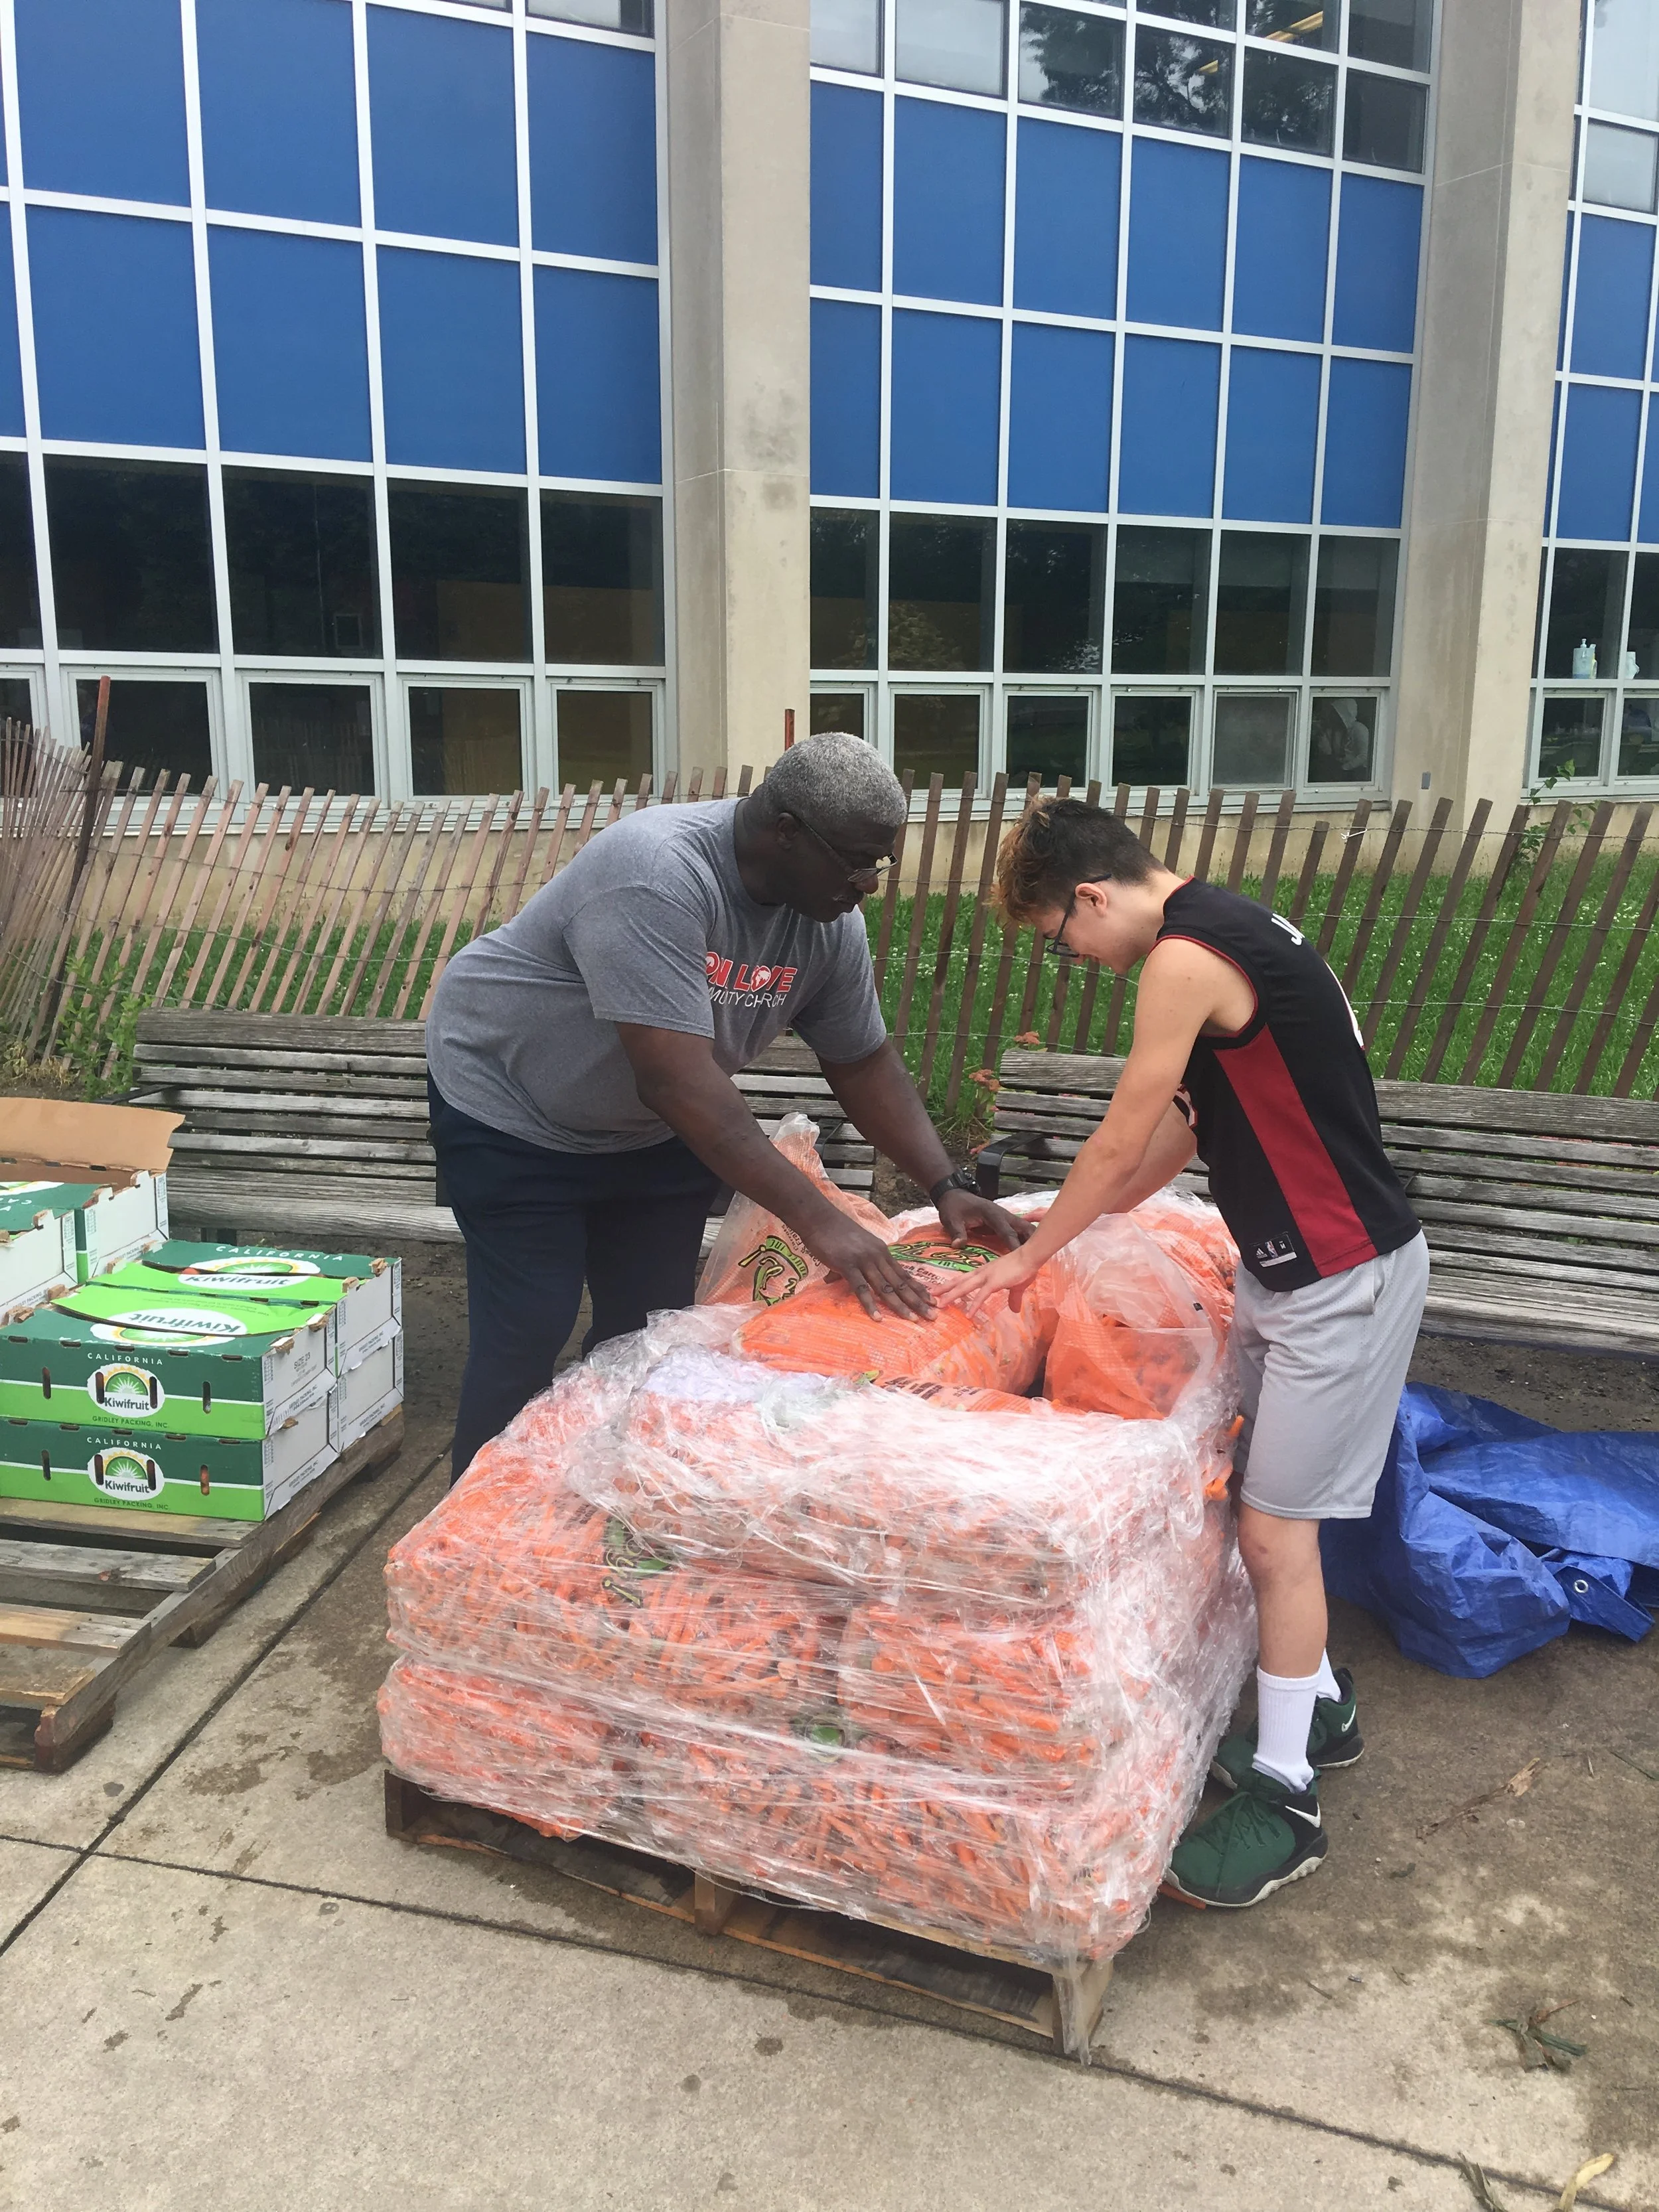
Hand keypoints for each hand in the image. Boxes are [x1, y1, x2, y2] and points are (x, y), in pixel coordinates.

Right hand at [802, 1213, 933, 1320]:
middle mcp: (878, 1256)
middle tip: (933, 1316)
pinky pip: (861, 1288)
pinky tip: (878, 1318)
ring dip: (901, 1305)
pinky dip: (870, 1304)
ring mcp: (863, 1261)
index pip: (904, 1274)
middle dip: (918, 1300)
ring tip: (914, 1320)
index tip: (933, 1301)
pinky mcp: (847, 1266)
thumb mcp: (856, 1246)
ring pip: (886, 1287)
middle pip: (900, 1283)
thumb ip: (857, 1263)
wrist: (819, 1217)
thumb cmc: (835, 1232)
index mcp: (882, 1252)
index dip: (919, 1289)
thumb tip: (844, 1278)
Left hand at [930, 1241, 1047, 1318]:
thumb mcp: (1016, 1286)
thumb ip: (1013, 1297)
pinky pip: (981, 1295)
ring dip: (951, 1296)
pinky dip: (974, 1305)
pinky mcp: (995, 1282)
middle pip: (959, 1281)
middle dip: (944, 1288)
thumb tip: (1014, 1309)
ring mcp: (987, 1277)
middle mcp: (982, 1273)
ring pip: (965, 1287)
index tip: (940, 1289)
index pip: (964, 1278)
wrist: (1031, 1257)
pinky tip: (968, 1315)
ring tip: (940, 1304)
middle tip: (930, 1294)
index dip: (952, 1284)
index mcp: (984, 1271)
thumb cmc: (1024, 1268)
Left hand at [936, 1186, 1034, 1252]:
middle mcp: (1003, 1215)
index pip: (1007, 1231)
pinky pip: (1019, 1232)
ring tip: (1040, 1257)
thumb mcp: (951, 1219)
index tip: (1023, 1258)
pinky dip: (1027, 1240)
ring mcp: (1006, 1218)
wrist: (954, 1195)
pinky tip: (1031, 1252)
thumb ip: (956, 1232)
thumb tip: (958, 1245)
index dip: (1015, 1244)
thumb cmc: (953, 1207)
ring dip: (1033, 1240)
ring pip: (1025, 1228)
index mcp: (992, 1214)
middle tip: (1041, 1257)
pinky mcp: (1005, 1223)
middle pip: (1024, 1227)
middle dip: (1033, 1240)